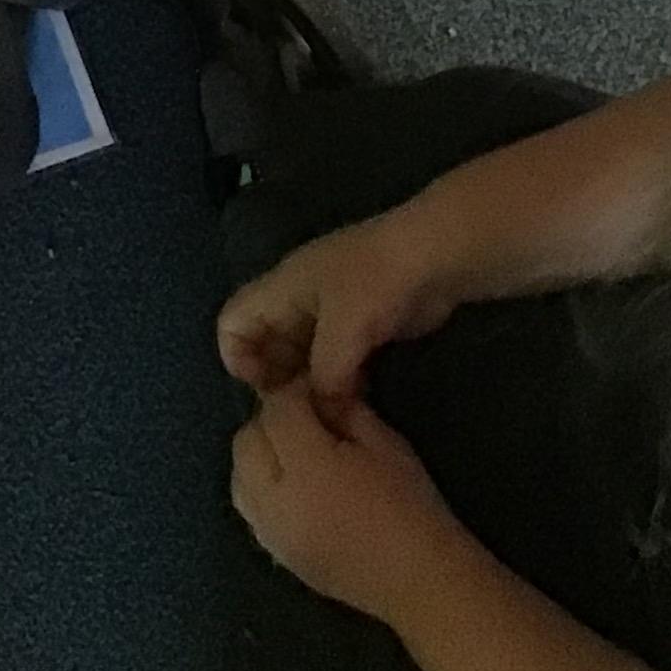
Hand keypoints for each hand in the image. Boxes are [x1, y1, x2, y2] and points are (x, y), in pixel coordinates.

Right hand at [219, 208, 463, 413]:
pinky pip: (334, 358)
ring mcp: (332, 311)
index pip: (233, 321)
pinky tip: (353, 401)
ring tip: (327, 412)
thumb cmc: (378, 282)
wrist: (437, 255)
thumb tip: (322, 414)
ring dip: (309, 384)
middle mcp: (299, 298)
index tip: (266, 390)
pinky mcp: (361, 324)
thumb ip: (324, 378)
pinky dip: (337, 380)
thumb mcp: (342, 331)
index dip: (238, 357)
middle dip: (276, 378)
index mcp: (282, 287)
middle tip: (300, 412)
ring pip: (302, 354)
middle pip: (265, 342)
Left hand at [230, 385, 471, 619]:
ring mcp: (270, 534)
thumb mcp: (386, 443)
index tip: (316, 391)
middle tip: (307, 423)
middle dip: (271, 422)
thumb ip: (345, 411)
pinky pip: (250, 512)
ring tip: (296, 458)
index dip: (295, 392)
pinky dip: (260, 492)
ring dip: (259, 457)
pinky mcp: (275, 556)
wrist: (419, 582)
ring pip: (239, 478)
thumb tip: (319, 393)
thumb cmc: (411, 507)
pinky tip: (294, 491)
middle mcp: (277, 501)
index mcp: (309, 469)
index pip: (278, 411)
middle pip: (246, 441)